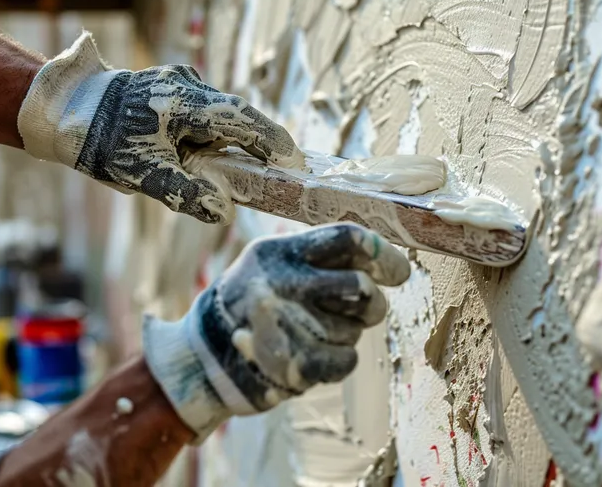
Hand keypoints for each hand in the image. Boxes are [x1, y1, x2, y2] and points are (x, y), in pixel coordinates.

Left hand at [17, 32, 303, 223]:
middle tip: (280, 168)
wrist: (68, 111)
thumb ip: (186, 193)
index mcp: (185, 104)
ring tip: (244, 166)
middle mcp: (188, 86)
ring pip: (222, 111)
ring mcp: (181, 83)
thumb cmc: (104, 143)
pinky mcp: (173, 87)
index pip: (243, 120)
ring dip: (235, 137)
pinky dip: (217, 130)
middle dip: (259, 141)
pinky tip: (212, 151)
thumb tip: (224, 212)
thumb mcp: (144, 175)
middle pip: (237, 114)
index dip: (271, 141)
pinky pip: (206, 109)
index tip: (294, 161)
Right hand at [142, 223, 410, 441]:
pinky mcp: (294, 364)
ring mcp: (286, 324)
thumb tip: (388, 263)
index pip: (347, 238)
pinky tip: (315, 356)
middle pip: (360, 285)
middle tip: (364, 309)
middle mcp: (281, 283)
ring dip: (347, 333)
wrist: (204, 359)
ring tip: (314, 333)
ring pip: (356, 328)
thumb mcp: (271, 264)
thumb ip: (320, 258)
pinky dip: (340, 360)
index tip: (397, 272)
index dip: (383, 254)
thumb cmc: (252, 304)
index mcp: (279, 252)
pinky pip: (348, 358)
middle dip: (372, 302)